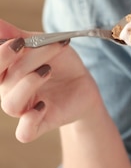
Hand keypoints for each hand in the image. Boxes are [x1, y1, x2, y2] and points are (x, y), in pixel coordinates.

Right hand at [0, 19, 101, 142]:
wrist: (84, 83)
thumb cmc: (60, 62)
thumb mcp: (43, 43)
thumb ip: (18, 35)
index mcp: (6, 72)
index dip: (1, 54)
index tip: (19, 40)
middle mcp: (9, 92)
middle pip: (1, 81)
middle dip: (12, 61)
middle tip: (26, 46)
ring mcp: (24, 109)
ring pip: (10, 104)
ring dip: (29, 82)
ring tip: (48, 70)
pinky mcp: (39, 124)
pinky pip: (24, 132)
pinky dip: (30, 120)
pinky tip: (43, 105)